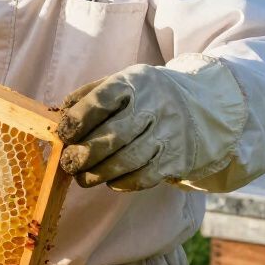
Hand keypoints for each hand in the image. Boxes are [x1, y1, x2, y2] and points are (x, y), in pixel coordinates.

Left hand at [56, 62, 239, 192]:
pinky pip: (146, 176)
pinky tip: (111, 181)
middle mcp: (154, 106)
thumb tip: (61, 114)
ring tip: (83, 178)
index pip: (101, 101)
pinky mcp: (178, 157)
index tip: (64, 135)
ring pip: (128, 160)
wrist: (204, 106)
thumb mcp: (124, 82)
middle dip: (85, 154)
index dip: (78, 120)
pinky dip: (123, 182)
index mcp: (134, 83)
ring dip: (99, 173)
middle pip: (114, 136)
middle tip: (68, 163)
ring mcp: (168, 133)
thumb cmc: (148, 96)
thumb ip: (91, 94)